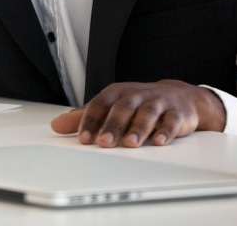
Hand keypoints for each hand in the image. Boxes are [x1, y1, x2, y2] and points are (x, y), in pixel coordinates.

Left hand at [49, 79, 226, 147]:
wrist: (179, 97)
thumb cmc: (139, 103)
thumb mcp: (111, 106)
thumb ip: (85, 117)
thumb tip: (57, 125)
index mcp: (117, 93)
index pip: (100, 104)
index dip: (90, 120)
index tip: (83, 138)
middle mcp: (135, 95)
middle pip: (122, 108)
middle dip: (113, 125)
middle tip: (104, 143)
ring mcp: (157, 103)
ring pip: (147, 113)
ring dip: (138, 128)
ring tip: (131, 144)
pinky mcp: (176, 113)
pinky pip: (171, 121)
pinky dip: (166, 131)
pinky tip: (160, 141)